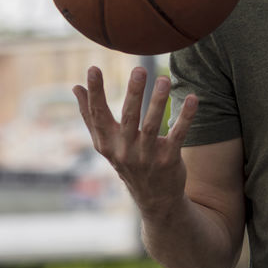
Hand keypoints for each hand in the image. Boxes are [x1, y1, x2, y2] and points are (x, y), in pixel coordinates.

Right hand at [72, 66, 197, 216]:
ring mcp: (147, 156)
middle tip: (139, 69)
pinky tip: (192, 98)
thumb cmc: (128, 161)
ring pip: (152, 126)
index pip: (97, 114)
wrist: (154, 198)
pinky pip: (178, 135)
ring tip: (164, 79)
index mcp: (106, 143)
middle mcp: (124, 150)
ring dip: (158, 102)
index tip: (93, 68)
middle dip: (133, 93)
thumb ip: (90, 116)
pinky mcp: (168, 160)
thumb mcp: (106, 143)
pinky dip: (186, 117)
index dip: (95, 92)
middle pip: (128, 118)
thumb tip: (75, 88)